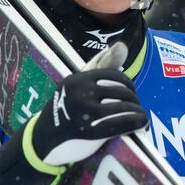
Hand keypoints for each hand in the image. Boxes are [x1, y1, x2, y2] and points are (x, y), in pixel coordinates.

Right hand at [32, 43, 147, 164]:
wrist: (43, 139)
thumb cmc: (65, 108)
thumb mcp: (78, 83)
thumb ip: (101, 65)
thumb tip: (122, 46)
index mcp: (79, 78)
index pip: (115, 76)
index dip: (129, 85)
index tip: (132, 94)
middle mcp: (81, 91)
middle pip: (122, 91)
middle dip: (134, 100)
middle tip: (136, 108)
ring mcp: (85, 111)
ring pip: (124, 107)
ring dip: (138, 112)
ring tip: (141, 117)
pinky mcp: (90, 130)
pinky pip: (121, 122)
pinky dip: (136, 122)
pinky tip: (141, 124)